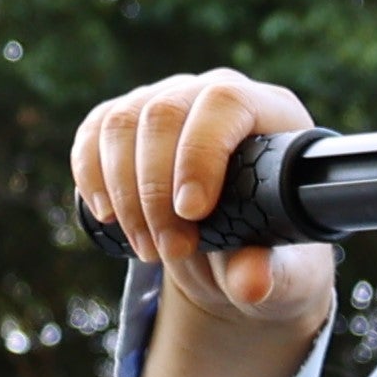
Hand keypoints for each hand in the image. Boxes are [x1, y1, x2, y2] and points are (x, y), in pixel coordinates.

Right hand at [68, 67, 335, 337]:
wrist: (239, 255)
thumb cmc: (273, 252)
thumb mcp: (285, 272)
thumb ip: (273, 273)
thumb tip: (251, 282)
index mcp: (270, 113)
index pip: (224, 103)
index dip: (200, 153)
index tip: (192, 213)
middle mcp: (214, 93)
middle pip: (164, 113)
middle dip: (155, 189)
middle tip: (168, 250)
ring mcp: (168, 100)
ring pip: (121, 122)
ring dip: (123, 191)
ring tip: (146, 248)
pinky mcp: (128, 120)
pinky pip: (95, 132)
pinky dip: (92, 175)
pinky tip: (107, 216)